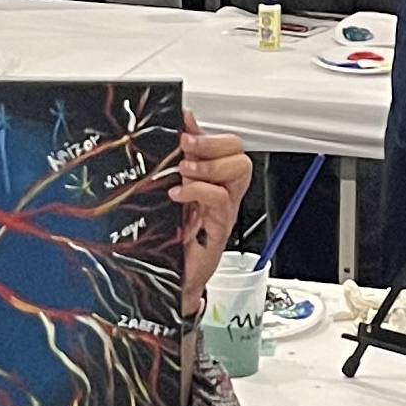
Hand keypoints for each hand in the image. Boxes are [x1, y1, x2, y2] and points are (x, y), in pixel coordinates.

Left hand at [175, 113, 251, 313]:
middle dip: (212, 143)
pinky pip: (220, 198)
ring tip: (184, 171)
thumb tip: (170, 134)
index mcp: (210, 180)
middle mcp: (222, 192)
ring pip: (239, 169)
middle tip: (188, 147)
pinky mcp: (219, 227)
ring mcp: (222, 209)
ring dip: (210, 164)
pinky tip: (179, 195)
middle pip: (239, 152)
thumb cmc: (169, 240)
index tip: (185, 125)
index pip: (226, 144)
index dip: (208, 131)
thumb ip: (171, 166)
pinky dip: (199, 190)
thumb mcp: (166, 195)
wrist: (170, 280)